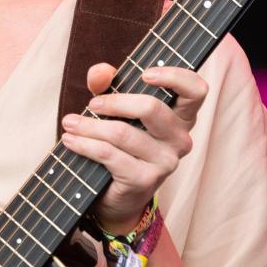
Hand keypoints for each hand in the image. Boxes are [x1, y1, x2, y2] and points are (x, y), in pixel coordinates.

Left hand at [61, 62, 208, 235]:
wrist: (118, 195)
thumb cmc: (122, 144)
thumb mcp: (116, 108)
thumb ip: (107, 84)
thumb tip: (100, 72)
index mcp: (182, 118)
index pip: (196, 91)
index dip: (175, 77)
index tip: (144, 74)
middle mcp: (180, 140)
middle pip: (151, 108)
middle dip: (114, 102)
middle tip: (92, 104)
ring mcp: (165, 162)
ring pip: (122, 132)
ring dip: (89, 126)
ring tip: (70, 123)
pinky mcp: (144, 180)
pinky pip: (108, 154)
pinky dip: (85, 144)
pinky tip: (70, 140)